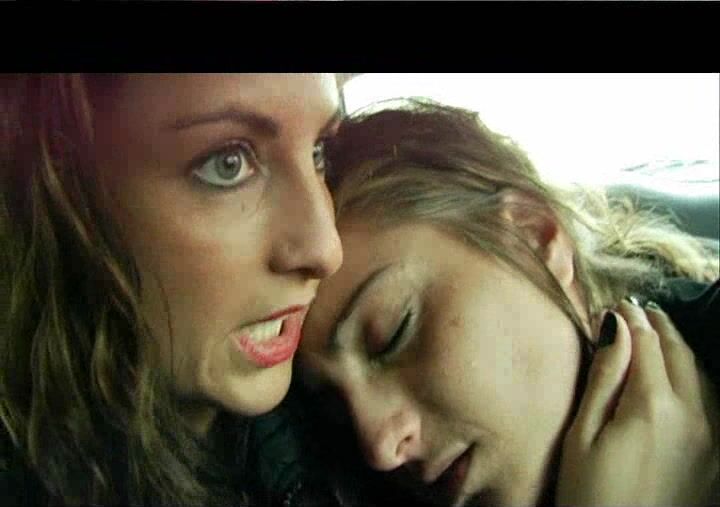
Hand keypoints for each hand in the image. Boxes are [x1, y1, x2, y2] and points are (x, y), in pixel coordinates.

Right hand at [556, 300, 718, 506]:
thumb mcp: (583, 433)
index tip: (617, 305)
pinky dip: (697, 377)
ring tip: (661, 333)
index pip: (646, 344)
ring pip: (702, 375)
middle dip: (660, 326)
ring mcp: (711, 438)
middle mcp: (693, 416)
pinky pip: (712, 401)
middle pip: (680, 353)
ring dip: (681, 348)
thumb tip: (616, 326)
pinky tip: (684, 376)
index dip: (631, 319)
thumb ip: (604, 377)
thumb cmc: (590, 494)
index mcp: (653, 406)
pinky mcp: (716, 458)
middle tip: (640, 310)